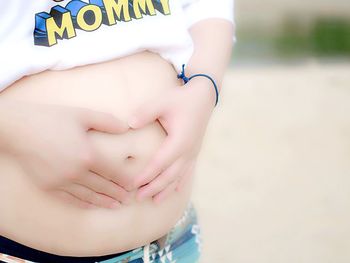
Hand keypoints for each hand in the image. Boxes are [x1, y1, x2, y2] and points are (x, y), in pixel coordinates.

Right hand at [0, 99, 129, 207]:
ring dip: (104, 202)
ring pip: (89, 196)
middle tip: (128, 199)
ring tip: (115, 206)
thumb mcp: (83, 115)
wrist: (18, 129)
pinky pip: (70, 199)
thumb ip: (107, 121)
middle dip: (118, 194)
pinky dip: (84, 204)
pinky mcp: (48, 187)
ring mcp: (61, 181)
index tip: (134, 185)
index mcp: (88, 154)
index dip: (125, 180)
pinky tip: (91, 206)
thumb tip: (126, 127)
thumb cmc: (52, 118)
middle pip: (103, 187)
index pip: (113, 172)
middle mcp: (76, 172)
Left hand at [128, 78, 215, 202]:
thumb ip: (145, 113)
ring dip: (166, 189)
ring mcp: (193, 153)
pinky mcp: (194, 151)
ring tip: (155, 201)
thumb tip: (129, 124)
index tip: (132, 184)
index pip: (160, 163)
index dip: (146, 175)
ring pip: (179, 177)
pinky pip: (187, 172)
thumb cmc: (182, 99)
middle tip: (138, 197)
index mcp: (179, 141)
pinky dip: (180, 183)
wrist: (205, 96)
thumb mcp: (162, 101)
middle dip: (154, 187)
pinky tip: (176, 192)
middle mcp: (188, 151)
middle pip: (170, 175)